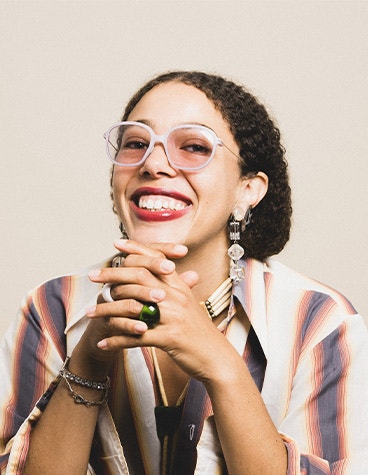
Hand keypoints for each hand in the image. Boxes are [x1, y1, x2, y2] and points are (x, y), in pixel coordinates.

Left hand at [85, 239, 235, 381]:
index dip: (135, 249)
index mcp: (179, 287)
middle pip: (138, 277)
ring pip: (131, 307)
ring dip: (106, 310)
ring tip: (89, 314)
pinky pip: (135, 337)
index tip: (116, 245)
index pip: (155, 259)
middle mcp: (175, 297)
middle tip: (92, 276)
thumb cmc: (200, 332)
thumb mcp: (189, 305)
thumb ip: (174, 289)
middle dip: (111, 275)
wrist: (217, 357)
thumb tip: (159, 277)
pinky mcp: (168, 338)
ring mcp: (172, 317)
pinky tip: (103, 344)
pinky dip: (116, 341)